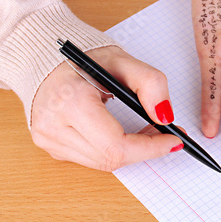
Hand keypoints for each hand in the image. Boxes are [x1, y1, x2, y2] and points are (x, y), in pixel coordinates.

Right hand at [31, 46, 183, 171]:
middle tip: (165, 134)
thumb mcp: (124, 61)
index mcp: (70, 102)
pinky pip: (92, 159)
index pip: (116, 146)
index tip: (174, 140)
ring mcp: (49, 139)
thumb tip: (166, 118)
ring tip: (148, 132)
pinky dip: (114, 151)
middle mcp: (53, 126)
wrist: (46, 58)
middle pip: (112, 159)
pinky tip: (124, 135)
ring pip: (103, 163)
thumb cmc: (85, 58)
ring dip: (132, 152)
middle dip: (145, 150)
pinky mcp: (50, 146)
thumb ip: (151, 84)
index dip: (150, 148)